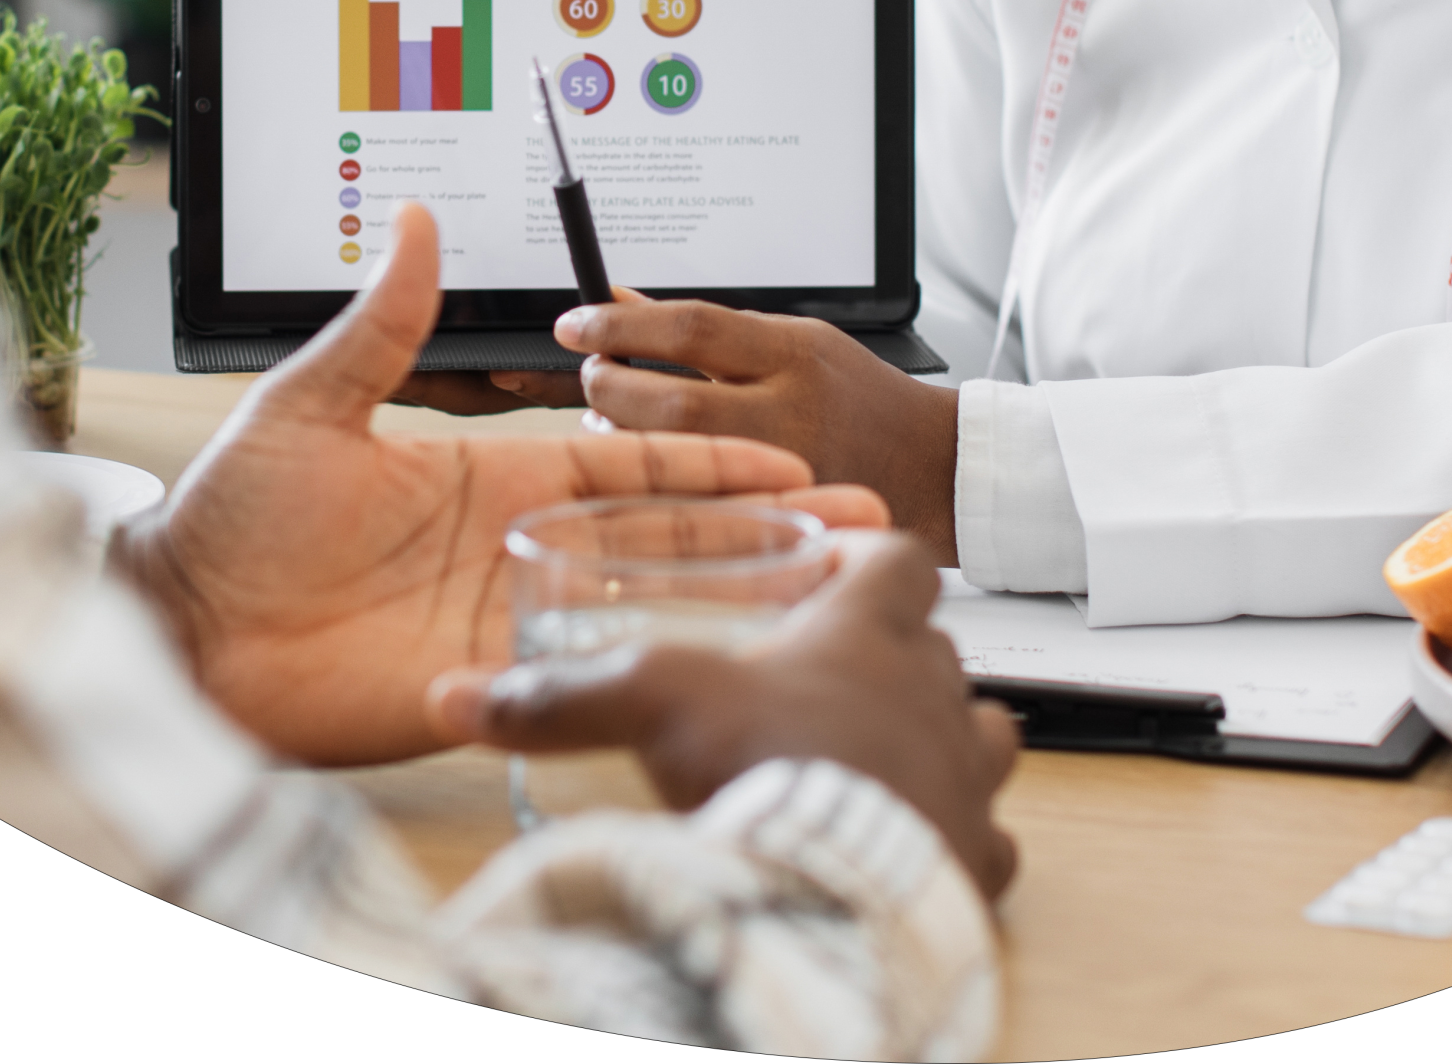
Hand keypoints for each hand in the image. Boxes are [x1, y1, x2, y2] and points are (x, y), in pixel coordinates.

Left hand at [112, 206, 888, 765]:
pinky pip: (593, 676)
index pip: (632, 464)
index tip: (788, 456)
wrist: (181, 634)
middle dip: (764, 529)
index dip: (712, 463)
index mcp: (495, 474)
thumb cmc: (232, 518)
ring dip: (741, 596)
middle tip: (856, 525)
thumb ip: (382, 325)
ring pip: (651, 604)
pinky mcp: (488, 684)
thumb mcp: (310, 405)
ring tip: (833, 596)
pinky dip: (666, 668)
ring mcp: (511, 617)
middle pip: (668, 536)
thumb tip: (415, 220)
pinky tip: (737, 668)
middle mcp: (519, 544)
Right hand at [427, 531, 1019, 899]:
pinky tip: (925, 847)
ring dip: (950, 738)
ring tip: (899, 756)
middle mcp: (935, 692)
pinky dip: (964, 836)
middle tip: (847, 679)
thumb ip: (559, 695)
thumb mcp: (650, 706)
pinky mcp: (977, 856)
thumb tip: (459, 694)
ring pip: (987, 732)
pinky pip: (992, 835)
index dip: (872, 557)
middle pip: (943, 647)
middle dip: (904, 658)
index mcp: (867, 633)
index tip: (842, 566)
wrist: (835, 894)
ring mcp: (967, 776)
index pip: (900, 559)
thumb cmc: (765, 772)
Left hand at [557, 299, 962, 562]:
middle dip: (610, 382)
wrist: (933, 466)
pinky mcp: (779, 519)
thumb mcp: (793, 341)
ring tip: (607, 412)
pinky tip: (640, 462)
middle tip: (590, 371)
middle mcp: (791, 412)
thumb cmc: (857, 398)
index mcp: (795, 353)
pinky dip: (654, 475)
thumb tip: (621, 305)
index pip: (692, 326)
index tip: (577, 321)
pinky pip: (696, 497)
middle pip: (670, 397)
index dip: (622, 322)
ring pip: (675, 452)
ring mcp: (784, 471)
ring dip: (622, 429)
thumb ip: (710, 331)